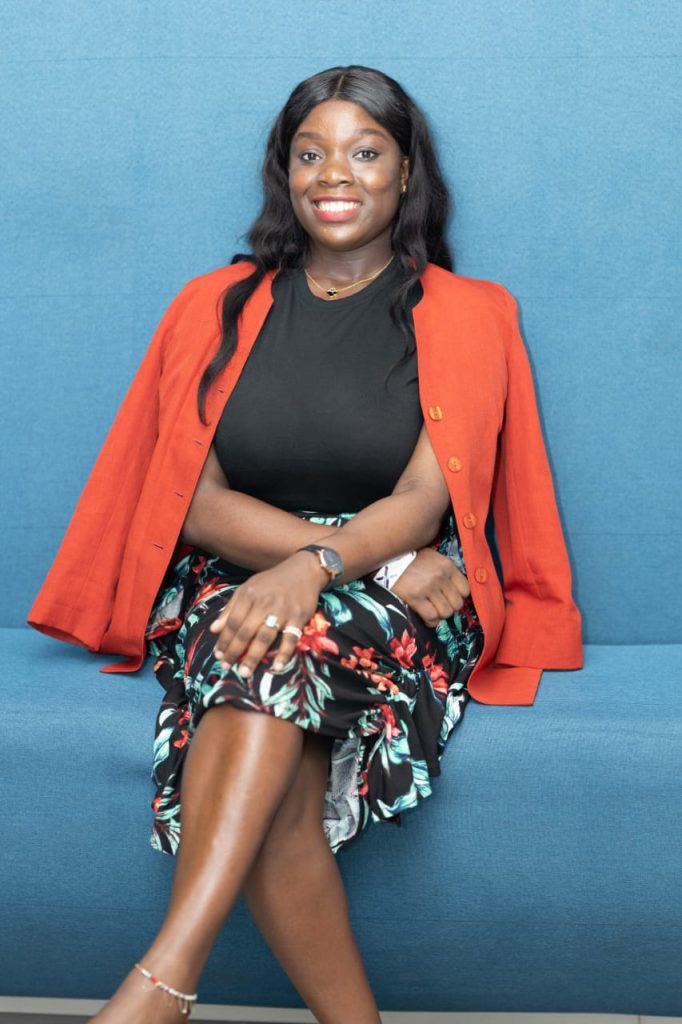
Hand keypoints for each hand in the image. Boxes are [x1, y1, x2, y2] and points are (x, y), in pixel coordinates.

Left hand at [208, 550, 328, 676]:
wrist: (303, 570)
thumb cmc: (272, 582)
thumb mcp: (248, 588)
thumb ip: (231, 609)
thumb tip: (214, 629)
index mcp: (249, 595)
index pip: (233, 622)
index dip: (224, 640)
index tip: (219, 655)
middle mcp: (264, 603)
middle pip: (246, 631)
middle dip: (234, 651)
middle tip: (228, 667)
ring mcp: (282, 610)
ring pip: (265, 637)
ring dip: (254, 656)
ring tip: (245, 672)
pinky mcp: (299, 616)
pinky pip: (290, 638)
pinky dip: (284, 653)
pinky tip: (277, 667)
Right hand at [390, 547, 470, 627]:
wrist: (386, 559)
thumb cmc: (410, 560)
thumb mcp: (432, 558)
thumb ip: (444, 571)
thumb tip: (453, 590)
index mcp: (447, 566)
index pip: (465, 589)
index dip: (458, 597)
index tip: (449, 598)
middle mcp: (440, 576)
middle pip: (457, 604)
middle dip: (449, 608)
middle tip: (439, 606)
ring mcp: (428, 587)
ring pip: (446, 613)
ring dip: (439, 615)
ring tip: (432, 611)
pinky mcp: (415, 597)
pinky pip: (432, 617)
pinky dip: (431, 622)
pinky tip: (426, 618)